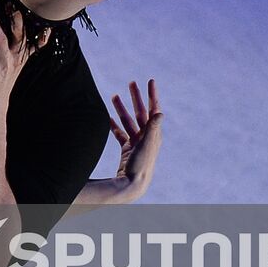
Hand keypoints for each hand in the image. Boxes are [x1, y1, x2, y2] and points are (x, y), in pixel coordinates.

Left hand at [0, 8, 49, 111]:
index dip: (33, 23)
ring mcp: (3, 64)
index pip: (30, 36)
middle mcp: (14, 58)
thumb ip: (20, 49)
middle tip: (10, 3)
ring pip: (1, 41)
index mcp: (20, 55)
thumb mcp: (15, 64)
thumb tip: (24, 32)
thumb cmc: (0, 81)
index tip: (33, 7)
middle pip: (19, 35)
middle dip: (16, 19)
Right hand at [106, 79, 162, 201]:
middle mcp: (146, 136)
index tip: (150, 81)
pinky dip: (114, 125)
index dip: (152, 95)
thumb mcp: (147, 145)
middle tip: (131, 82)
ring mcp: (137, 142)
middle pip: (140, 112)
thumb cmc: (142, 165)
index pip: (153, 109)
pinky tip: (108, 118)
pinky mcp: (128, 149)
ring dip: (122, 109)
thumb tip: (160, 112)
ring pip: (128, 121)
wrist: (133, 185)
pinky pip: (120, 133)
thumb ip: (152, 128)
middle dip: (136, 97)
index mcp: (153, 133)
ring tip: (114, 96)